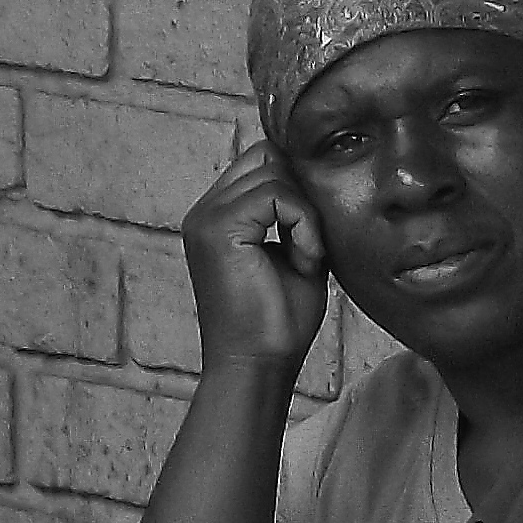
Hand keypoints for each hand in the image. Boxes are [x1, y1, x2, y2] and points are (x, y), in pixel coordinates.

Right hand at [183, 141, 328, 373]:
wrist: (258, 368)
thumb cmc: (278, 323)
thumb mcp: (295, 252)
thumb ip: (297, 212)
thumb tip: (318, 172)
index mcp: (217, 216)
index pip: (262, 161)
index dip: (298, 185)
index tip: (312, 235)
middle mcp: (205, 211)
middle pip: (268, 155)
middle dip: (302, 193)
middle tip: (311, 245)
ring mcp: (206, 217)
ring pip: (275, 170)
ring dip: (305, 214)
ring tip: (306, 258)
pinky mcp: (218, 228)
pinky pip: (276, 194)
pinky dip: (303, 224)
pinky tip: (305, 261)